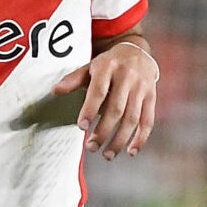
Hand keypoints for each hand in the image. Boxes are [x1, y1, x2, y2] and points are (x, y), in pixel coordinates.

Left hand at [54, 38, 158, 159]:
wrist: (137, 51)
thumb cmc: (109, 63)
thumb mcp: (90, 66)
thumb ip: (74, 79)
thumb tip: (55, 90)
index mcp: (108, 67)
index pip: (98, 91)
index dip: (90, 110)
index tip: (82, 127)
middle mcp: (127, 76)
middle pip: (116, 109)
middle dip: (103, 131)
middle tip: (91, 147)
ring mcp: (141, 87)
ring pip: (132, 118)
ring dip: (120, 139)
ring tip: (107, 154)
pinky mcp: (151, 96)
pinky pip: (148, 120)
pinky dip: (140, 138)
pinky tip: (131, 152)